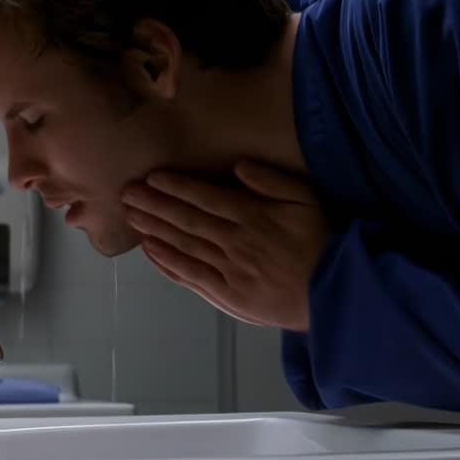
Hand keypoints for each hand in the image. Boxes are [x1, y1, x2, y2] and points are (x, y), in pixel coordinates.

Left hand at [122, 160, 330, 330]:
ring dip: (155, 229)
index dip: (177, 187)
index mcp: (253, 216)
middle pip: (187, 220)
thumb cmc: (319, 241)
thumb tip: (238, 165)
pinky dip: (167, 262)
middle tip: (126, 192)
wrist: (332, 292)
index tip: (152, 177)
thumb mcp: (306, 200)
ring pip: (184, 245)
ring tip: (131, 215)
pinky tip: (150, 249)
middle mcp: (235, 242)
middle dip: (154, 204)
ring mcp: (228, 270)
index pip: (206, 198)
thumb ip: (272, 180)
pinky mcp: (227, 294)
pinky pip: (190, 275)